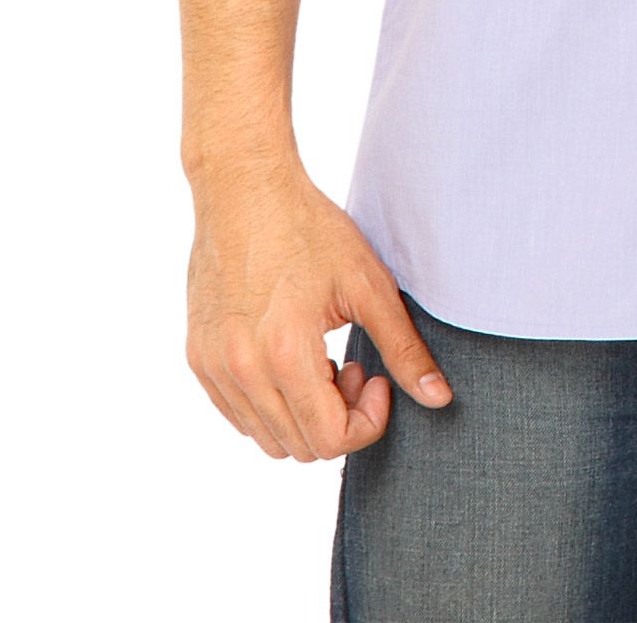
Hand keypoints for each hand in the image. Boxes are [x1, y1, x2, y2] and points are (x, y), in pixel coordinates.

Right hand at [185, 156, 453, 460]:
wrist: (244, 189)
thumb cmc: (309, 228)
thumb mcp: (367, 284)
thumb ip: (403, 349)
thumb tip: (438, 399)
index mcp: (286, 355)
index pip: (332, 440)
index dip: (368, 420)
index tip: (377, 376)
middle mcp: (242, 371)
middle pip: (301, 447)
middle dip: (340, 418)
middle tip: (354, 365)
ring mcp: (214, 368)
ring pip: (267, 438)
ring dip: (305, 416)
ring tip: (323, 361)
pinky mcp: (198, 358)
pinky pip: (238, 415)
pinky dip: (271, 405)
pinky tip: (291, 358)